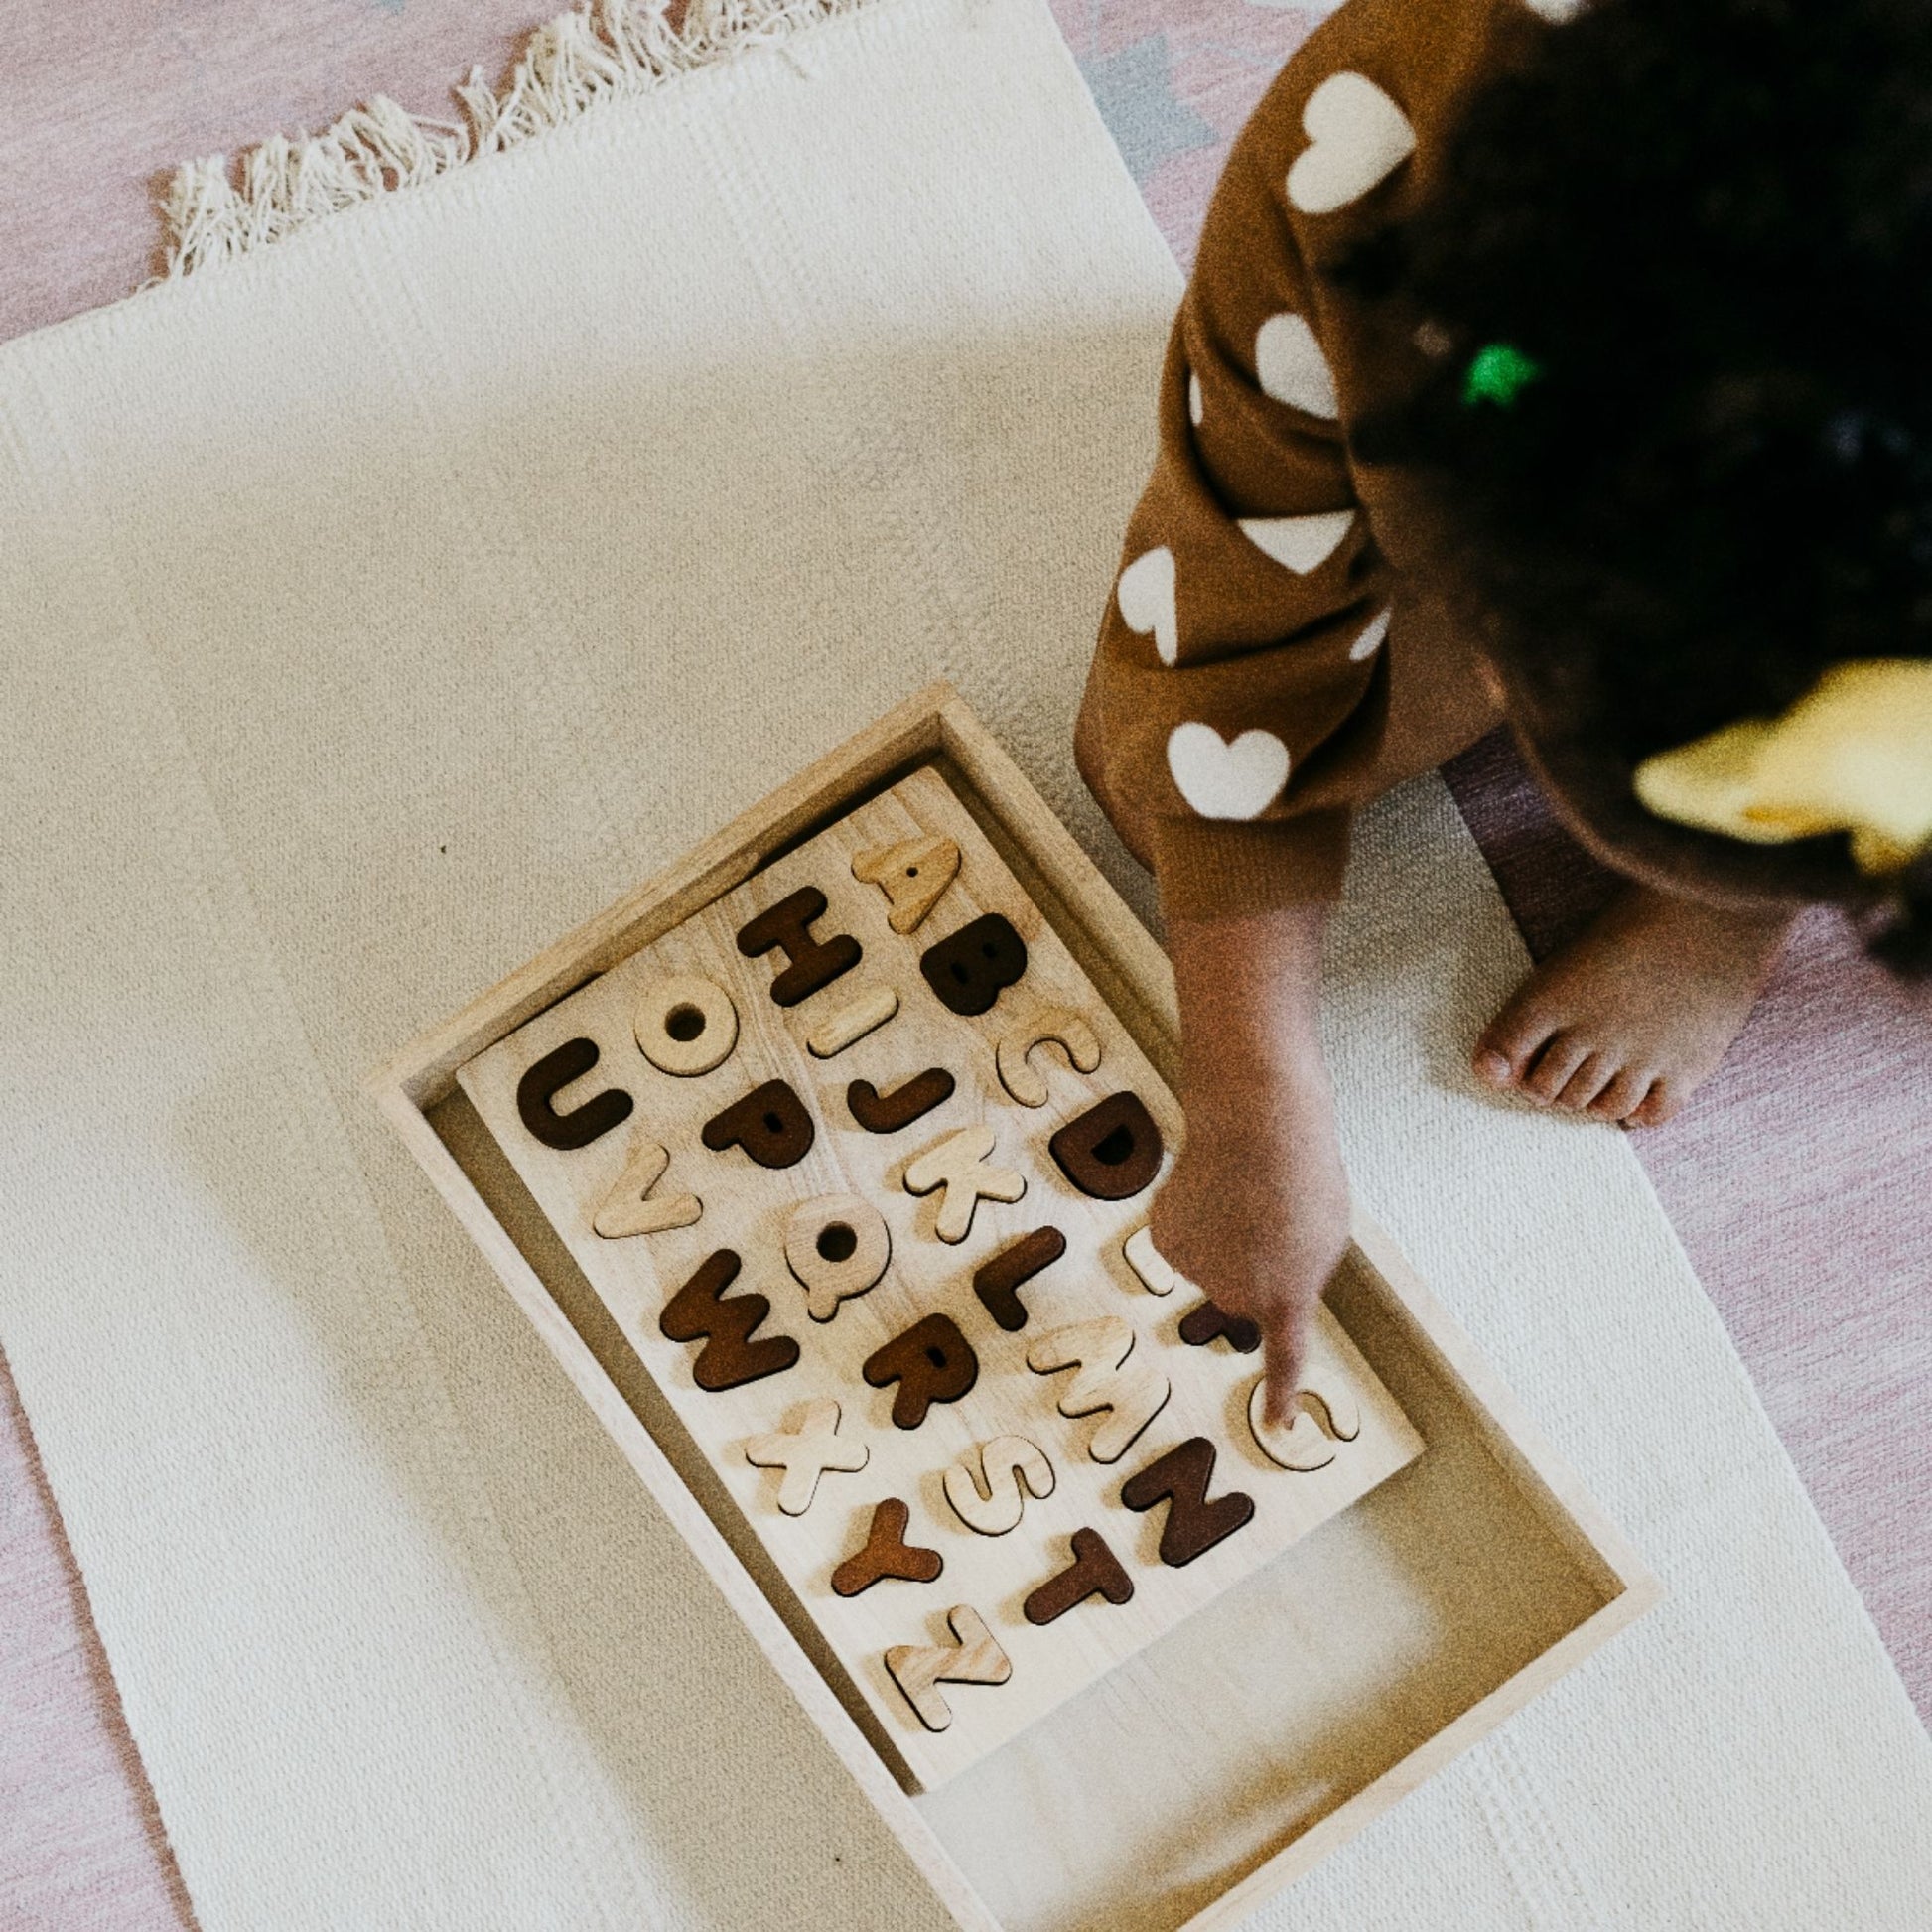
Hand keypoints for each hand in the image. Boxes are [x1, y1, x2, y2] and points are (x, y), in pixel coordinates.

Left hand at [1155, 902, 1350, 1425]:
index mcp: (1170, 1238)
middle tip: (1264, 1180)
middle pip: (1255, 1257)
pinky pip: (1283, 1353)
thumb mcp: (1221, 1142)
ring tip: (1287, 1194)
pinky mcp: (1280, 1290)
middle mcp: (1193, 1271)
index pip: (1222, 1237)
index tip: (1231, 1171)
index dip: (1244, 1200)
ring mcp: (1233, 1282)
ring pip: (1287, 1264)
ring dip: (1298, 1232)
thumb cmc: (1242, 1110)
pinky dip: (1283, 1392)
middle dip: (1270, 1224)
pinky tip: (1284, 1426)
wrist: (1256, 1106)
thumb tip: (1254, 1203)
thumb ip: (1235, 1183)